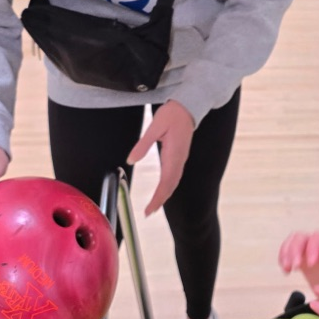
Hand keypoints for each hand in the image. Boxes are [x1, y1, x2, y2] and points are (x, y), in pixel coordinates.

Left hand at [128, 100, 194, 215]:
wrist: (188, 107)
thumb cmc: (172, 114)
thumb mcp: (154, 126)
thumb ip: (142, 144)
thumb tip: (131, 160)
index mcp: (173, 154)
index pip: (166, 182)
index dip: (158, 197)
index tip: (149, 209)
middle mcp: (179, 159)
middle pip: (171, 185)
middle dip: (160, 200)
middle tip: (148, 212)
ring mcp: (180, 158)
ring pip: (173, 181)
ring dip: (164, 194)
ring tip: (154, 205)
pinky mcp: (179, 156)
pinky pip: (174, 175)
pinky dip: (168, 186)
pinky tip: (162, 190)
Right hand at [278, 231, 318, 289]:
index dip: (312, 248)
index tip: (310, 264)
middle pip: (303, 237)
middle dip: (295, 250)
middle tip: (294, 267)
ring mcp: (308, 249)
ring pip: (293, 241)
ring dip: (287, 252)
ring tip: (287, 269)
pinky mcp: (301, 256)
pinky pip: (288, 250)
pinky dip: (283, 257)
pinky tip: (286, 270)